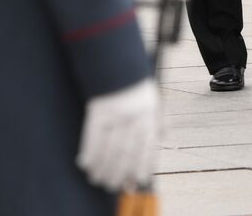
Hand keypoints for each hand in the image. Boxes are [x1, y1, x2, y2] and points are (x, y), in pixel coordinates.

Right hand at [77, 78, 157, 192]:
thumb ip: (160, 119)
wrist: (117, 65)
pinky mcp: (97, 112)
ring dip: (103, 168)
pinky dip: (89, 154)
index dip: (142, 166)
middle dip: (120, 173)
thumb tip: (165, 139)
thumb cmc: (136, 84)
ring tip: (98, 180)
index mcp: (150, 114)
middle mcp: (134, 116)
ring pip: (109, 149)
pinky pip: (92, 138)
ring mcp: (115, 114)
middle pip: (126, 152)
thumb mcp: (154, 97)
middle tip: (113, 186)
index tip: (137, 181)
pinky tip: (86, 165)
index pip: (147, 147)